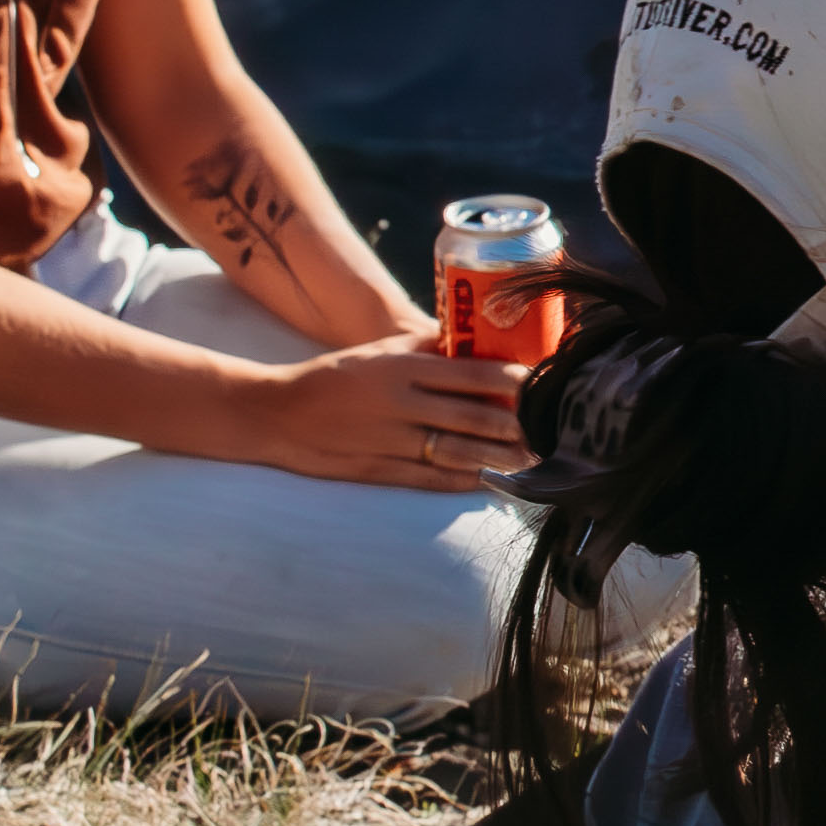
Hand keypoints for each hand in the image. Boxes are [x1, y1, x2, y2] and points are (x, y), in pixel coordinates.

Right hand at [240, 340, 530, 491]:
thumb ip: (426, 350)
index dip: (512, 382)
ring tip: (529, 459)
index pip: (471, 374)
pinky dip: (461, 480)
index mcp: (402, 369)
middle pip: (471, 416)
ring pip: (456, 451)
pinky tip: (488, 480)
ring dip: (497, 457)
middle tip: (548, 429)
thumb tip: (475, 344)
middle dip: (515, 425)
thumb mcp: (379, 352)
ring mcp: (390, 440)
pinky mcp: (378, 469)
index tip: (542, 385)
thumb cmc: (335, 376)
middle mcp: (400, 403)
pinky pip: (429, 477)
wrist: (276, 412)